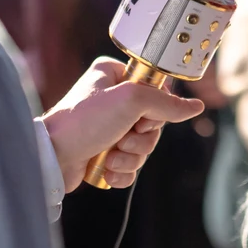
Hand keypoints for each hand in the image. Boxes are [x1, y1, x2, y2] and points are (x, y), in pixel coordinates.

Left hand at [40, 57, 203, 190]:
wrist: (51, 156)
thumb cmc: (84, 120)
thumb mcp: (130, 100)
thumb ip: (166, 102)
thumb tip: (196, 106)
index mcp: (115, 76)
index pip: (156, 91)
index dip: (156, 111)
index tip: (141, 118)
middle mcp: (112, 99)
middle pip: (153, 124)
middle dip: (140, 140)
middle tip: (122, 138)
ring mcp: (107, 127)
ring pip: (142, 148)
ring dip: (130, 157)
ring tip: (109, 155)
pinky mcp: (103, 153)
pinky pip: (130, 166)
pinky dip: (122, 172)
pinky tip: (106, 169)